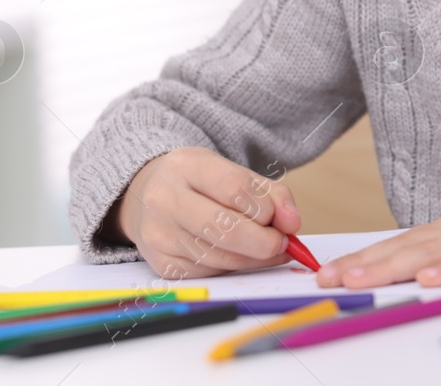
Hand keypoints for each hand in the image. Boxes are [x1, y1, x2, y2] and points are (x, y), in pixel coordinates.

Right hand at [111, 146, 301, 278]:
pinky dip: (234, 268)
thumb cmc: (200, 184)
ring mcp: (159, 235)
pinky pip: (209, 273)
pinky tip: (242, 256)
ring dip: (253, 259)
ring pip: (219, 257)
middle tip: (281, 243)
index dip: (266, 209)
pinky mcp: (161, 264)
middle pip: (224, 228)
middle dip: (263, 242)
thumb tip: (292, 223)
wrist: (148, 197)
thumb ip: (272, 195)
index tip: (282, 219)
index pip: (235, 189)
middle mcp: (165, 199)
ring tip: (267, 249)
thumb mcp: (235, 173)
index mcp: (186, 166)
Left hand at [315, 150, 440, 288]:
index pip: (402, 244)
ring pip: (431, 253)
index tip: (330, 271)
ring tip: (355, 280)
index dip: (365, 258)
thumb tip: (429, 277)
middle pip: (405, 248)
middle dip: (363, 265)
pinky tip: (427, 278)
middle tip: (325, 279)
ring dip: (390, 267)